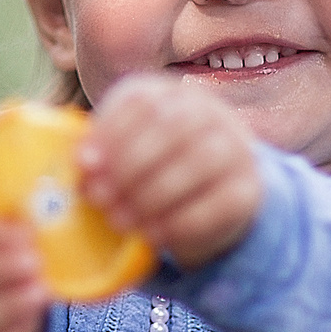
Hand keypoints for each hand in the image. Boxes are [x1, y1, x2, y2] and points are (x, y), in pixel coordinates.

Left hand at [78, 76, 263, 270]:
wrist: (209, 196)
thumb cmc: (152, 169)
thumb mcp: (125, 151)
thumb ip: (103, 155)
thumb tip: (81, 169)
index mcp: (171, 95)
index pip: (143, 101)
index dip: (111, 132)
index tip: (85, 165)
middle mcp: (210, 113)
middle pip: (173, 127)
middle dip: (129, 165)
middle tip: (99, 198)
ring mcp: (236, 148)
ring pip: (199, 162)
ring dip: (152, 195)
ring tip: (119, 220)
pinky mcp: (249, 189)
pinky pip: (219, 203)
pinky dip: (180, 222)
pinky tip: (152, 236)